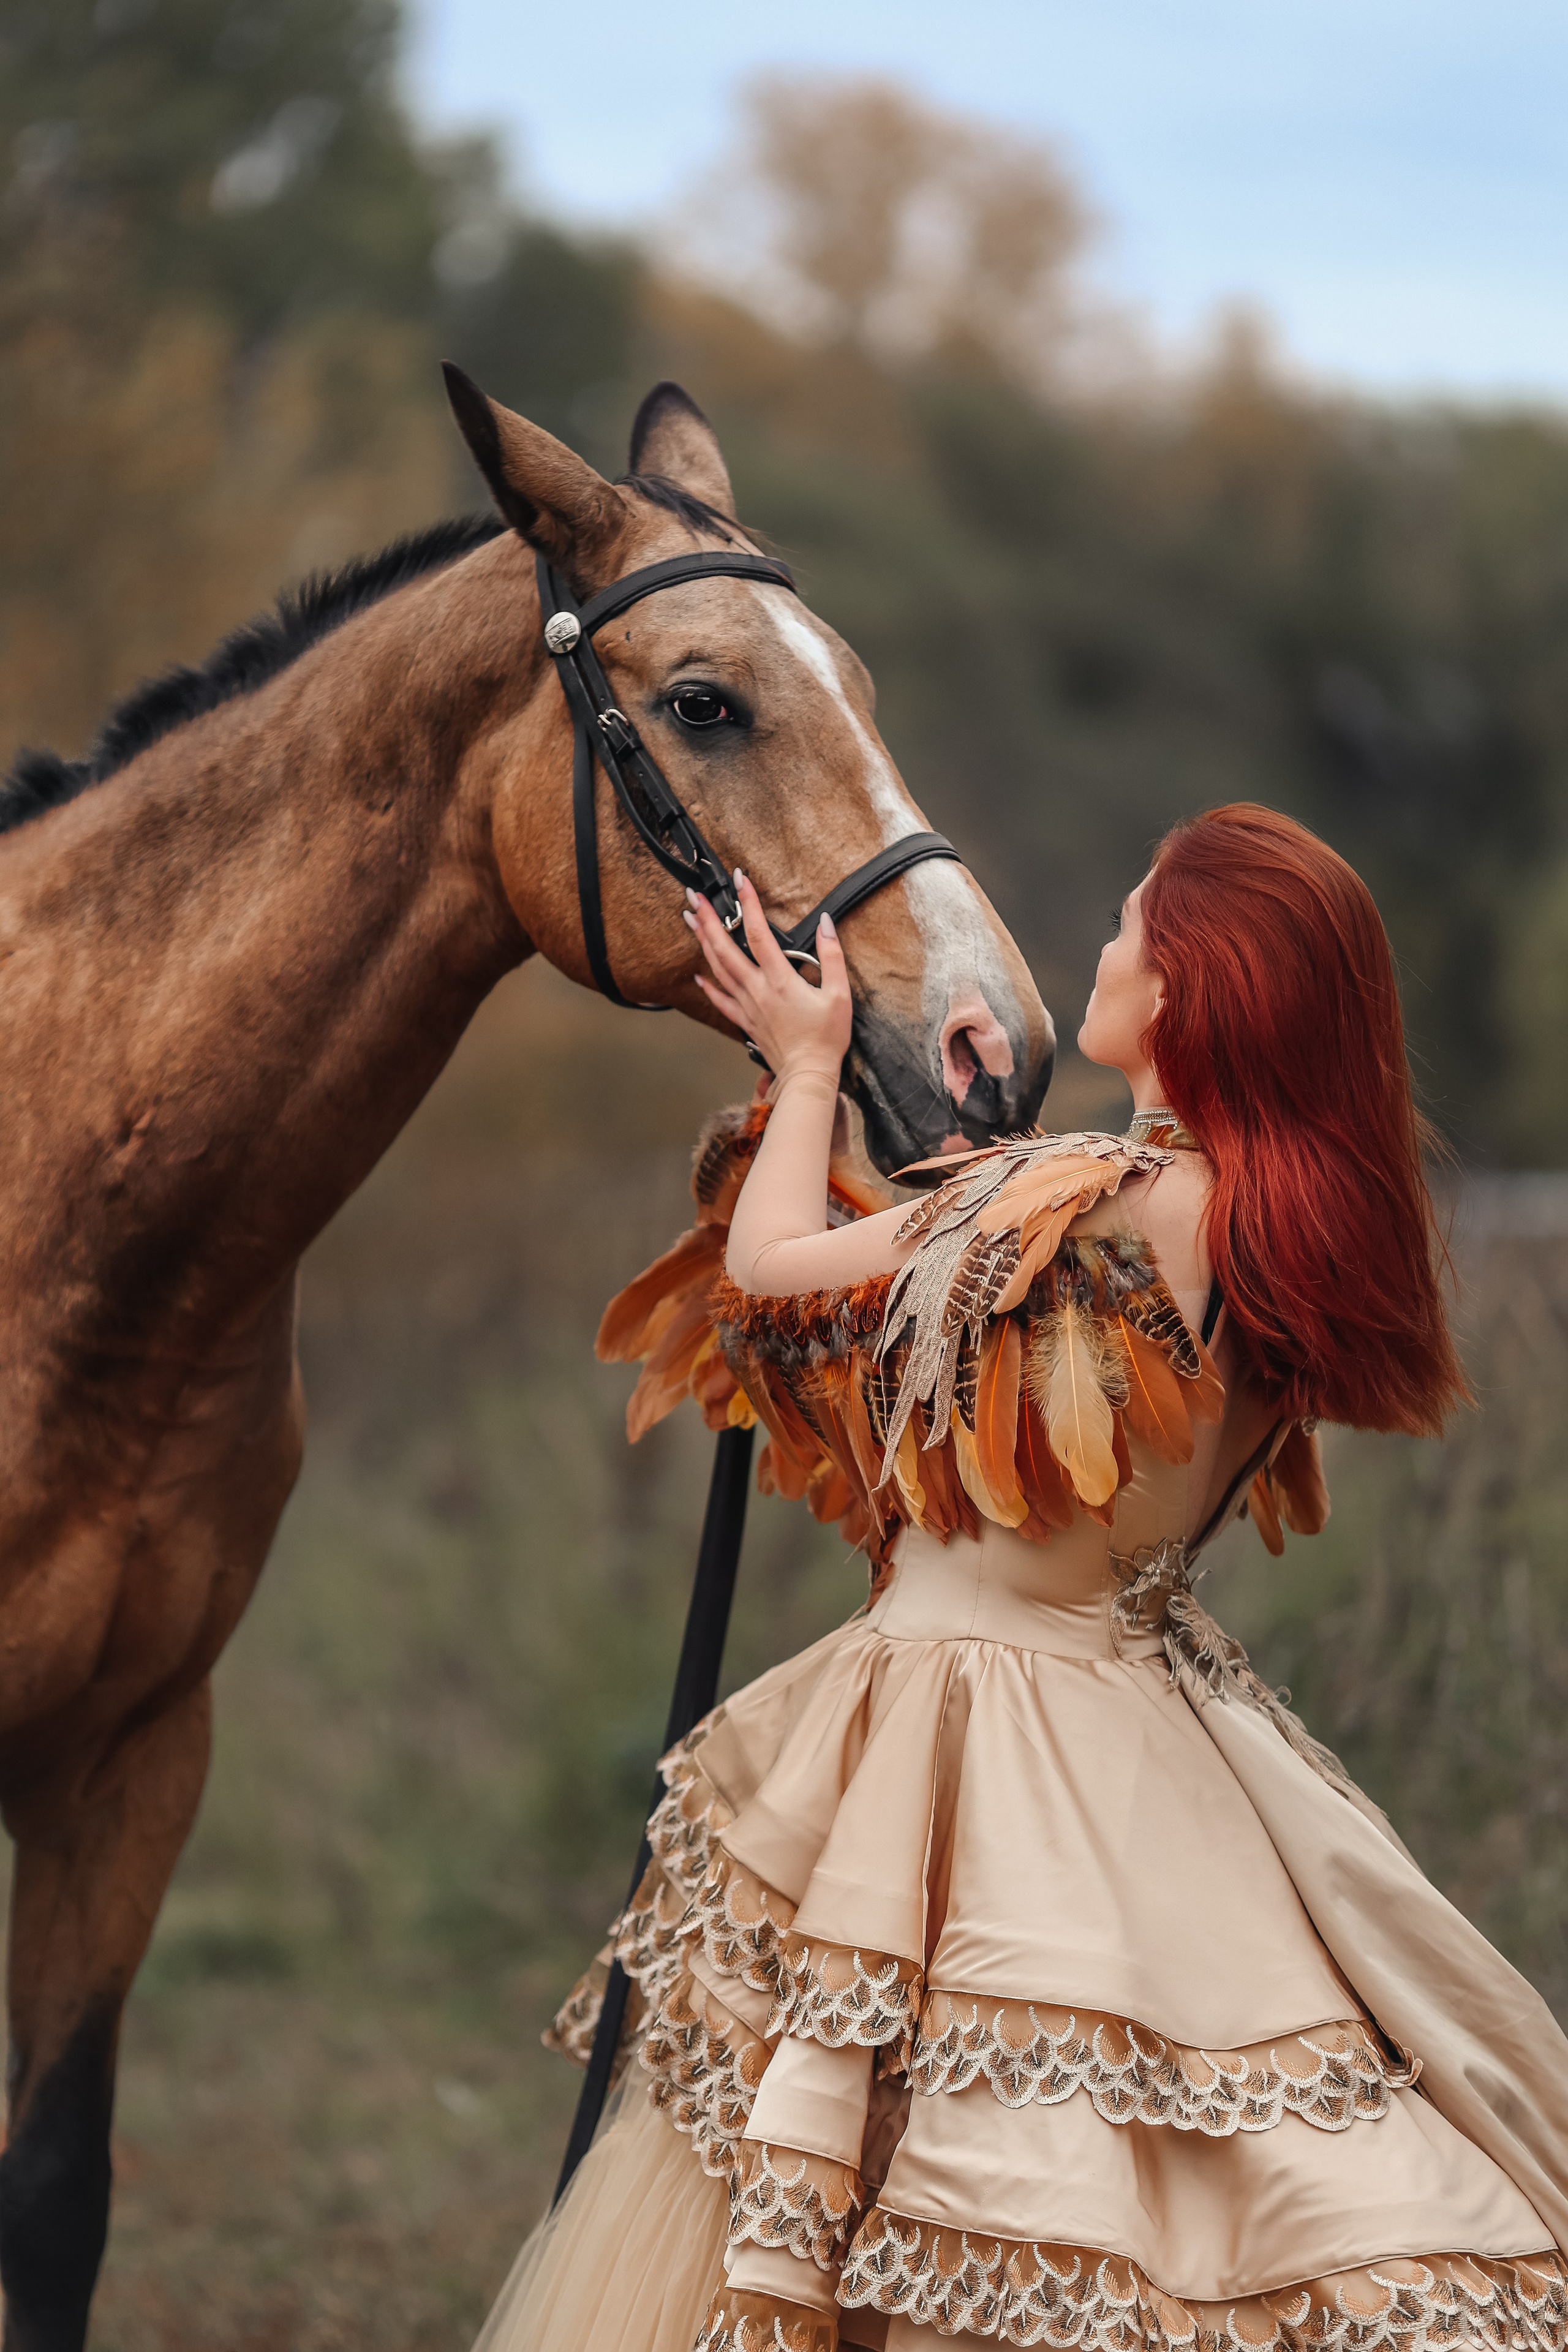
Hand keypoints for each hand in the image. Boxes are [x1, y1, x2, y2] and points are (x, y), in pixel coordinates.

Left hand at [684, 873, 851, 1080]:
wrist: (808, 1074)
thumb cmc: (826, 1037)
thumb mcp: (839, 994)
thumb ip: (832, 955)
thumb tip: (826, 923)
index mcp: (779, 979)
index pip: (758, 933)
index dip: (748, 904)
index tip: (741, 881)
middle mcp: (757, 989)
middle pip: (725, 948)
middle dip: (708, 919)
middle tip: (693, 898)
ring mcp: (748, 1005)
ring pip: (718, 969)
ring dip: (703, 943)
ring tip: (690, 921)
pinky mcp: (746, 1021)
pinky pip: (722, 1001)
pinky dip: (709, 987)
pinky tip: (700, 976)